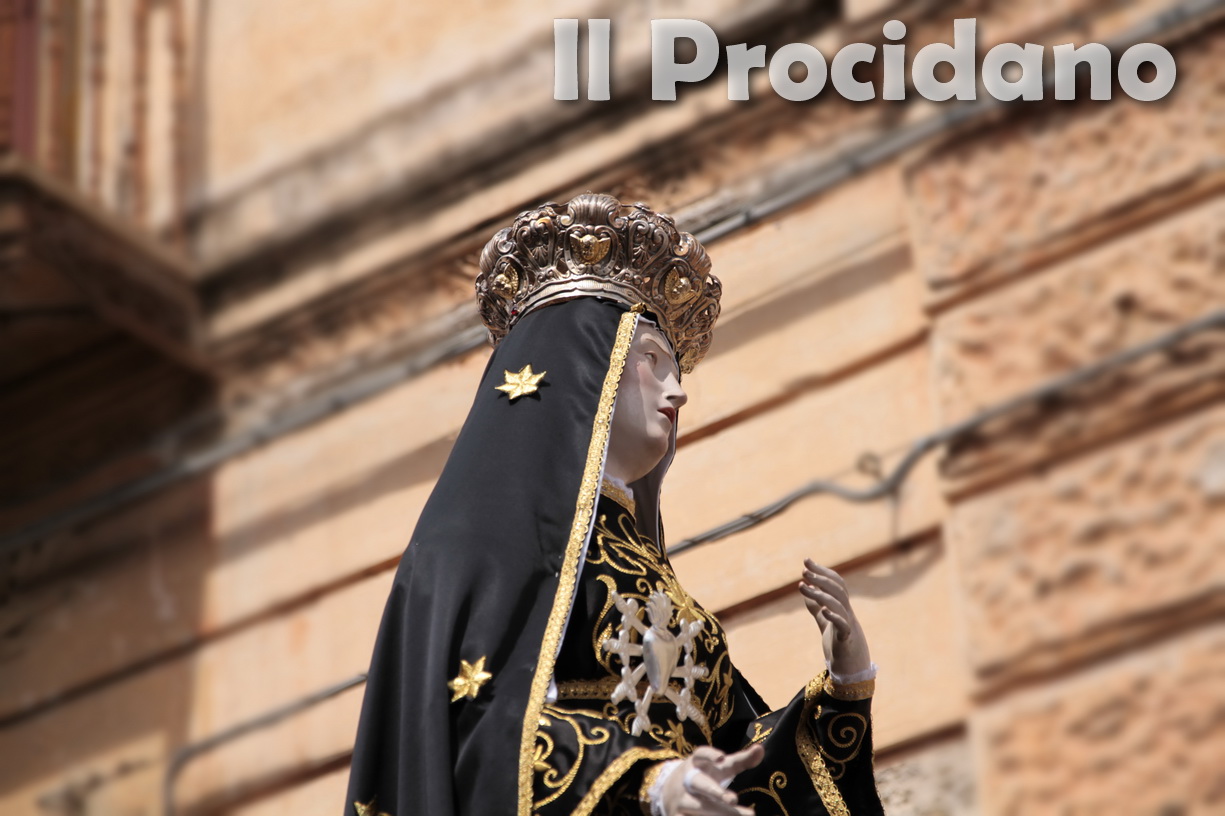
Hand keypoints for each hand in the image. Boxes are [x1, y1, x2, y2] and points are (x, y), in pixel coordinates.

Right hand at [659, 744, 762, 815]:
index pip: (701, 754)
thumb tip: (760, 749)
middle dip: (717, 792)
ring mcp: (682, 800)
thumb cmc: (705, 776)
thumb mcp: (720, 767)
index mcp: (697, 763)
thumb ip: (741, 760)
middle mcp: (687, 780)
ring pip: (701, 807)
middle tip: (734, 799)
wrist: (669, 791)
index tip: (722, 757)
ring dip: (722, 813)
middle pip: (702, 786)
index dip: (709, 755)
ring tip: (747, 815)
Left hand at [798, 559, 871, 677]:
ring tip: (802, 587)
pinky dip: (833, 616)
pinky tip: (822, 610)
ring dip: (819, 594)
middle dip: (820, 578)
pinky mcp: (846, 639)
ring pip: (837, 604)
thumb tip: (807, 590)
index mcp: (842, 607)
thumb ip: (816, 608)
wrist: (853, 670)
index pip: (835, 582)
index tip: (806, 561)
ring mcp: (848, 624)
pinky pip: (842, 625)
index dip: (822, 570)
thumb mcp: (825, 623)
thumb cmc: (839, 645)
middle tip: (803, 571)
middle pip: (837, 589)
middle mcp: (847, 612)